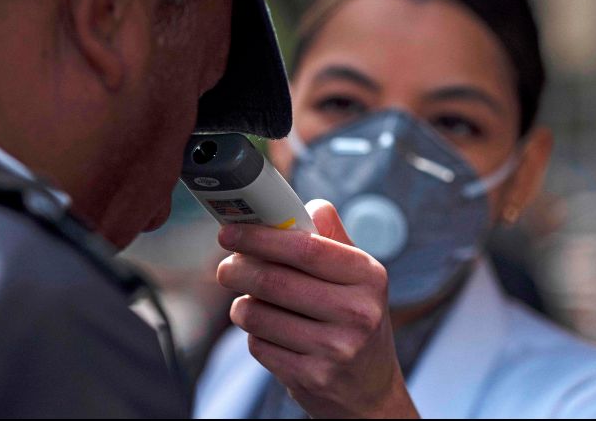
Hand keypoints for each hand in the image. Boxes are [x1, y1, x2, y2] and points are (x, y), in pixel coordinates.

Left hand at [216, 200, 418, 418]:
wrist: (370, 390)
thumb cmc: (355, 319)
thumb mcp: (357, 277)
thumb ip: (331, 238)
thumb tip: (307, 205)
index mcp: (368, 276)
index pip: (305, 248)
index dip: (260, 238)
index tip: (229, 232)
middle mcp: (357, 312)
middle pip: (273, 281)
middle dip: (237, 270)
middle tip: (226, 268)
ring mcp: (336, 349)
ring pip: (258, 315)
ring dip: (241, 306)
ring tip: (247, 303)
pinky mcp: (312, 378)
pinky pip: (258, 345)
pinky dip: (252, 334)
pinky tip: (267, 332)